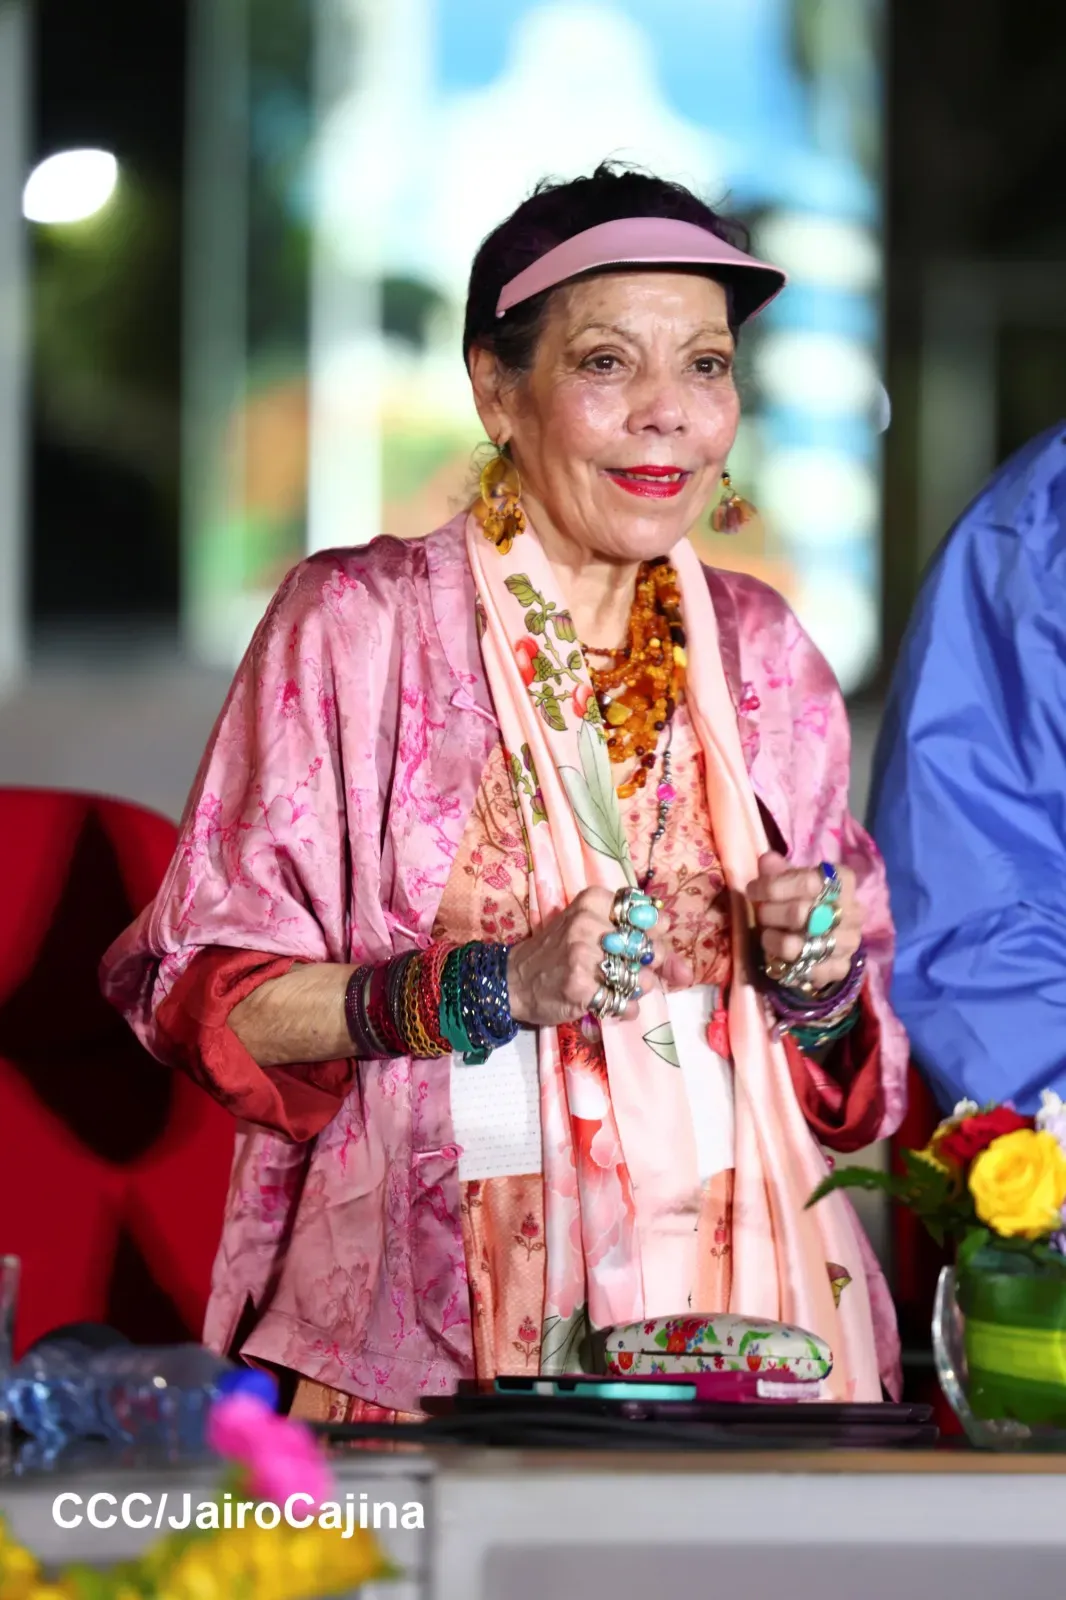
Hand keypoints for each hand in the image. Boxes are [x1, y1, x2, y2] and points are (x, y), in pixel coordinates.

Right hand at [506, 887, 676, 1027]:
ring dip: (636, 991)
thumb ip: (639, 939)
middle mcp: (588, 923)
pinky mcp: (579, 986)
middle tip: (628, 972)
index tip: (643, 948)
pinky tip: (607, 1002)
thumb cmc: (558, 953)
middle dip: (650, 968)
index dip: (656, 938)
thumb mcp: (590, 929)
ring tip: (613, 987)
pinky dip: (624, 1009)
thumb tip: (685, 969)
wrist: (514, 980)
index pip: (650, 916)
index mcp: (594, 901)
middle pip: (650, 948)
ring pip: (642, 979)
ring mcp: (583, 955)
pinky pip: (625, 1004)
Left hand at [745, 852, 861, 989]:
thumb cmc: (806, 899)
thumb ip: (778, 870)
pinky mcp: (840, 968)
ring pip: (795, 945)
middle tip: (760, 914)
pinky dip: (783, 963)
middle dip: (769, 913)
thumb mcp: (793, 879)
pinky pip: (802, 970)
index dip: (774, 885)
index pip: (808, 881)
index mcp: (843, 882)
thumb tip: (766, 861)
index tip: (753, 890)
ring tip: (767, 935)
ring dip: (772, 940)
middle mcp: (852, 912)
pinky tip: (778, 957)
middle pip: (799, 913)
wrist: (831, 934)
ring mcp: (848, 943)